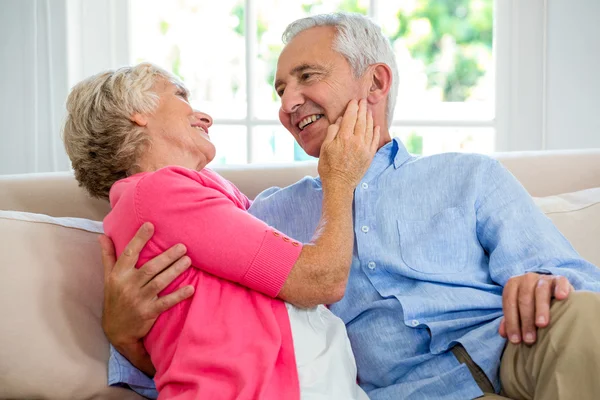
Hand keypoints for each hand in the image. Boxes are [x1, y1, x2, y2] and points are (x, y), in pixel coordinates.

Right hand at [99, 222, 193, 374]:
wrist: (116, 331)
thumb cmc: (114, 299)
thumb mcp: (108, 278)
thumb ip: (108, 257)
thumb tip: (102, 236)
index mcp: (118, 276)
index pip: (129, 254)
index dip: (139, 239)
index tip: (150, 225)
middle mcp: (128, 286)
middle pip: (150, 268)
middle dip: (167, 256)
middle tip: (183, 246)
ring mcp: (138, 300)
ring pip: (160, 282)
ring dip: (175, 271)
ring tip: (188, 260)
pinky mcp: (148, 313)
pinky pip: (166, 302)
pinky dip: (178, 295)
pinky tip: (191, 288)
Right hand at [318, 98, 379, 188]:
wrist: (340, 185)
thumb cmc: (328, 167)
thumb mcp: (325, 148)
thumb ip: (332, 132)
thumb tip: (340, 120)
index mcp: (344, 138)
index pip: (350, 117)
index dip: (352, 108)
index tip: (353, 101)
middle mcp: (357, 141)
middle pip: (361, 120)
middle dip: (362, 109)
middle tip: (363, 101)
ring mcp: (365, 148)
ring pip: (369, 128)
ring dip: (369, 118)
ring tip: (368, 110)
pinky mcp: (369, 155)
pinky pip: (374, 140)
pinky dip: (376, 131)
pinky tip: (376, 126)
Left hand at [499, 272, 573, 343]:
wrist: (551, 288)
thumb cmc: (531, 303)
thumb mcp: (519, 310)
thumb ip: (510, 319)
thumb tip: (503, 334)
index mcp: (512, 284)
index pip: (509, 302)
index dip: (511, 322)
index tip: (516, 340)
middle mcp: (526, 279)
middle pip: (523, 298)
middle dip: (525, 320)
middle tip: (529, 339)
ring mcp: (543, 278)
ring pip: (540, 291)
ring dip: (540, 309)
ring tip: (541, 325)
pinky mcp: (559, 278)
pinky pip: (560, 281)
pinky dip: (560, 288)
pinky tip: (561, 297)